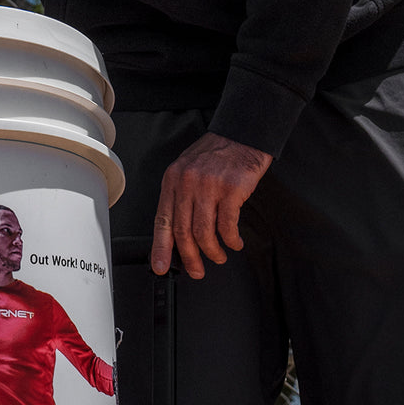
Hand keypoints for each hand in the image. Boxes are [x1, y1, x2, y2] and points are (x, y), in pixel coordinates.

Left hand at [150, 133, 272, 278]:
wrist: (242, 134)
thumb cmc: (216, 155)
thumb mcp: (188, 171)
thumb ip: (180, 198)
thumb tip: (177, 235)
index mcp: (173, 180)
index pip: (163, 221)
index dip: (161, 248)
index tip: (161, 266)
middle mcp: (188, 183)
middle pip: (183, 232)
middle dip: (190, 257)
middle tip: (196, 270)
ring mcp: (209, 186)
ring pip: (204, 232)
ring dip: (212, 251)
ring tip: (218, 257)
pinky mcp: (231, 189)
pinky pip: (228, 225)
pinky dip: (231, 240)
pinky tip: (234, 243)